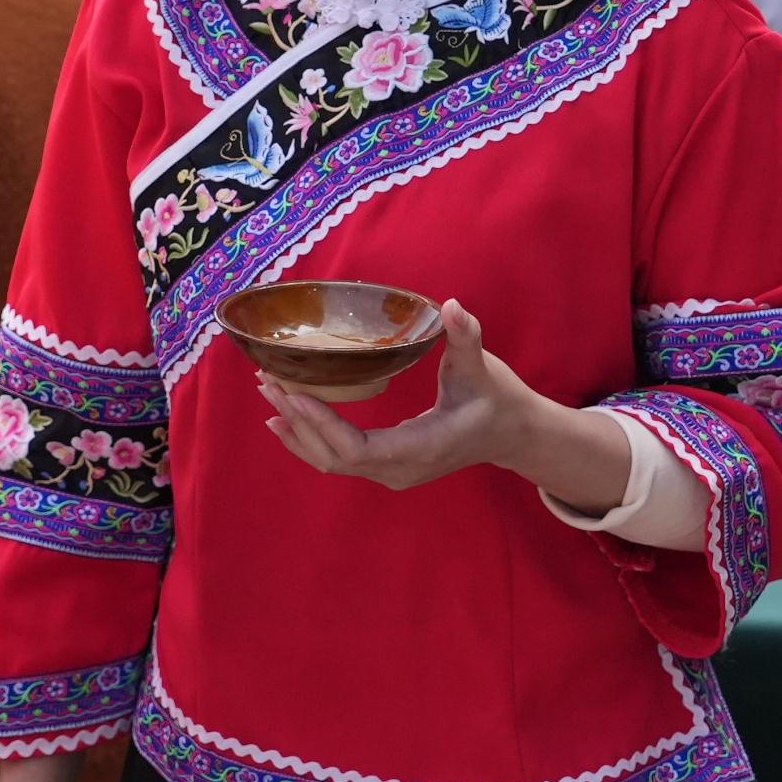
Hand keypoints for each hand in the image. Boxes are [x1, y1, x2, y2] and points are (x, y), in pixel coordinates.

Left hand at [255, 301, 573, 493]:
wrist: (511, 434)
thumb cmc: (496, 399)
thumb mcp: (482, 367)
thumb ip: (465, 338)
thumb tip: (452, 307)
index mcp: (420, 449)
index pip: (357, 449)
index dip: (322, 424)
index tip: (295, 393)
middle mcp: (399, 470)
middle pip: (334, 456)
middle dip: (299, 420)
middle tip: (269, 382)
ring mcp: (392, 473)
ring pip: (331, 462)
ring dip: (299, 431)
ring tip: (270, 397)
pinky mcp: (387, 467)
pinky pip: (339, 460)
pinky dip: (311, 439)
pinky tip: (288, 418)